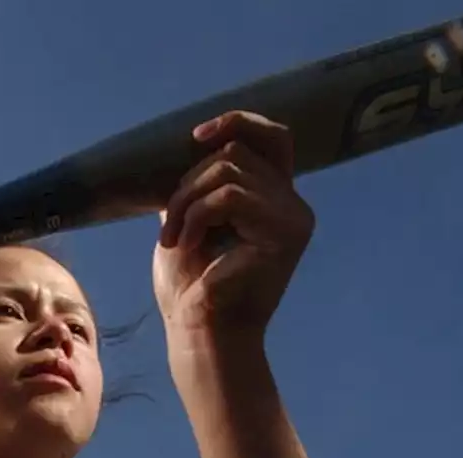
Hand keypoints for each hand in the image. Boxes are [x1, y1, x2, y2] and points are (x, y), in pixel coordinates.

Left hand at [153, 111, 314, 354]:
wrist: (198, 331)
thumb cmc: (191, 285)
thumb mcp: (190, 221)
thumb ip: (201, 185)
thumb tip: (190, 147)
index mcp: (274, 199)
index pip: (273, 137)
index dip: (238, 122)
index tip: (196, 136)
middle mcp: (292, 205)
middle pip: (238, 151)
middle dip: (190, 180)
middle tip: (169, 223)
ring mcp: (293, 218)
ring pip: (230, 169)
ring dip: (187, 200)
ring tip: (175, 237)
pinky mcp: (285, 233)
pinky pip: (231, 196)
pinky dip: (197, 215)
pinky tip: (188, 243)